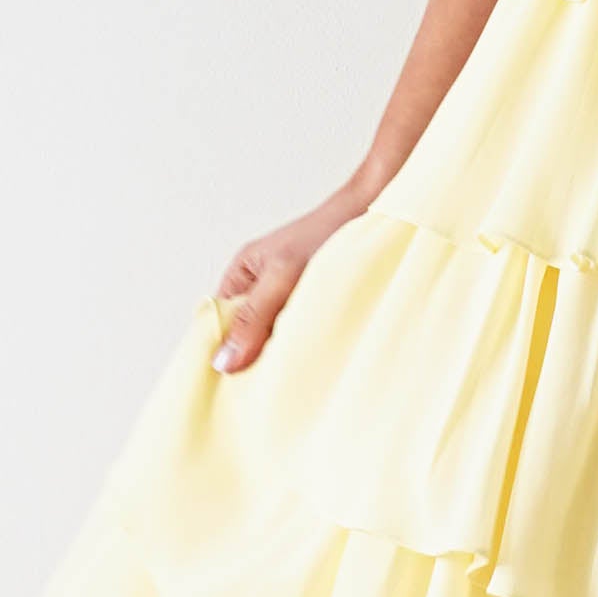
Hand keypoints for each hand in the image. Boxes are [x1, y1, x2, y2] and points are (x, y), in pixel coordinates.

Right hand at [211, 178, 373, 373]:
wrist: (381, 212)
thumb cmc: (329, 231)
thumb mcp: (283, 276)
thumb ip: (254, 317)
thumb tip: (223, 361)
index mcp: (242, 275)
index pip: (216, 323)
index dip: (220, 351)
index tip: (229, 384)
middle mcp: (262, 289)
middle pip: (245, 336)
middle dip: (252, 358)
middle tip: (264, 384)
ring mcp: (289, 299)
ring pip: (273, 339)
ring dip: (281, 353)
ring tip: (290, 369)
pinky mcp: (316, 307)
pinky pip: (300, 335)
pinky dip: (305, 345)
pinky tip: (313, 355)